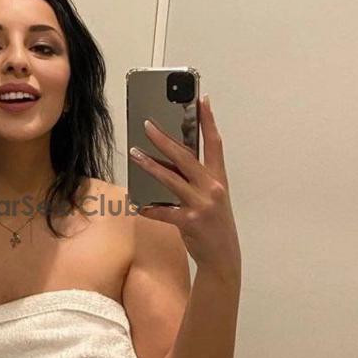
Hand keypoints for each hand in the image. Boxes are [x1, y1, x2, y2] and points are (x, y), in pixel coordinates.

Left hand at [130, 94, 240, 281]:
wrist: (223, 257)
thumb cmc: (213, 224)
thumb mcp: (211, 197)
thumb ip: (195, 179)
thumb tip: (168, 160)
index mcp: (219, 178)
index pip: (215, 143)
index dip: (209, 120)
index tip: (202, 99)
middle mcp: (212, 188)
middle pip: (186, 157)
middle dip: (165, 139)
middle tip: (147, 124)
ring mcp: (202, 205)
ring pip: (171, 179)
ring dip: (150, 165)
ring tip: (134, 154)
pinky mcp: (189, 221)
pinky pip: (163, 211)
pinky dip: (149, 208)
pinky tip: (138, 205)